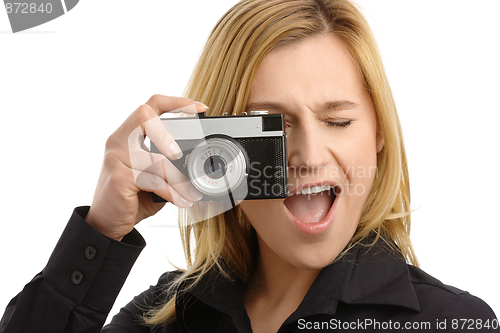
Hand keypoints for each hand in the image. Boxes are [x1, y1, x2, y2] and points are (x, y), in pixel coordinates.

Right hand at [85, 95, 206, 239]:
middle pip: (144, 116)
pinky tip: (181, 201)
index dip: (175, 103)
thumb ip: (169, 164)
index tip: (200, 107)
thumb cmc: (132, 197)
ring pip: (156, 158)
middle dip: (166, 132)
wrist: (107, 223)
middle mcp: (118, 140)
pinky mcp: (119, 178)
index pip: (149, 107)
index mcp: (127, 135)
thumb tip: (198, 164)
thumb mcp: (152, 176)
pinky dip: (172, 192)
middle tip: (179, 154)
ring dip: (179, 179)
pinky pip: (154, 180)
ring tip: (192, 193)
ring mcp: (116, 158)